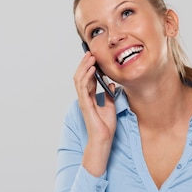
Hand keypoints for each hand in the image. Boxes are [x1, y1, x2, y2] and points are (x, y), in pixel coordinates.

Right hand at [74, 51, 116, 174]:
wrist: (103, 139)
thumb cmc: (105, 126)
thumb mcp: (110, 106)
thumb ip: (109, 95)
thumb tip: (111, 83)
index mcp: (90, 98)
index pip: (88, 79)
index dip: (90, 67)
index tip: (95, 57)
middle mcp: (85, 98)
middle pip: (81, 76)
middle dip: (85, 63)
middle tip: (91, 52)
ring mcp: (84, 100)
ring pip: (80, 79)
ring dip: (85, 67)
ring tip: (91, 57)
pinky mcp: (85, 104)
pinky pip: (84, 87)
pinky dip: (87, 76)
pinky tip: (93, 69)